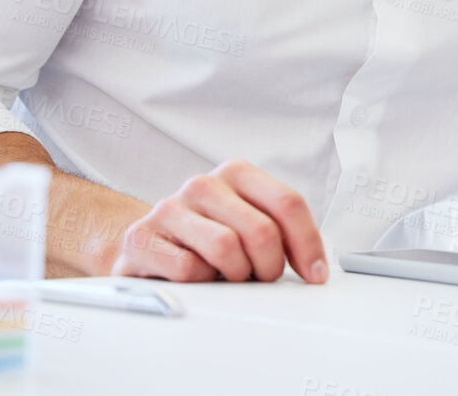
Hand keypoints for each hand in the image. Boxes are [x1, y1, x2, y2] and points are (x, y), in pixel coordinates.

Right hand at [110, 159, 327, 283]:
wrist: (146, 245)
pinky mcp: (141, 237)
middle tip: (262, 277)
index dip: (308, 244)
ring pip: (226, 248)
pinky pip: (189, 269)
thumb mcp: (246, 223)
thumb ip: (279, 230)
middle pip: (262, 231)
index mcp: (236, 173)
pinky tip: (196, 277)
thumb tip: (316, 266)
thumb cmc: (204, 237)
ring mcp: (170, 208)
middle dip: (270, 266)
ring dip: (236, 275)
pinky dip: (201, 283)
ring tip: (228, 276)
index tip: (315, 274)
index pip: (287, 204)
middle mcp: (203, 184)